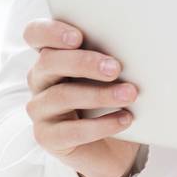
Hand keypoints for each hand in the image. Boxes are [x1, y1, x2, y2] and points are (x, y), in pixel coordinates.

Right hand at [23, 18, 142, 176]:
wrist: (115, 144)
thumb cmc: (113, 96)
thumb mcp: (115, 72)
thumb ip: (114, 54)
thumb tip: (141, 41)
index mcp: (53, 55)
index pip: (35, 34)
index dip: (50, 32)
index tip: (77, 37)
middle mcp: (41, 79)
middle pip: (48, 62)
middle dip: (83, 62)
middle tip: (115, 68)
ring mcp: (40, 109)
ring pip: (60, 96)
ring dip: (99, 94)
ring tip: (130, 94)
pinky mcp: (47, 137)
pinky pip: (70, 131)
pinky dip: (100, 125)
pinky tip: (124, 119)